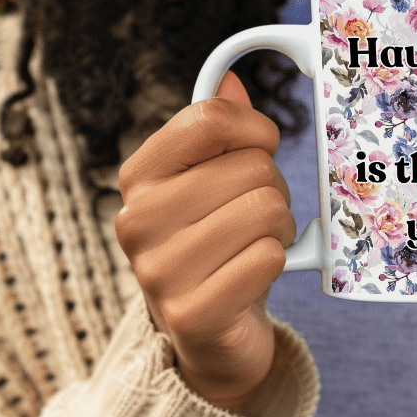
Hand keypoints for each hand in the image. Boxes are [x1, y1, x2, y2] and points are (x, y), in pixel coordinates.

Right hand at [114, 71, 295, 412]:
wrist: (212, 335)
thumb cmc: (219, 248)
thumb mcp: (213, 185)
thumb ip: (217, 133)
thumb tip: (230, 81)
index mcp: (139, 177)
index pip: (209, 118)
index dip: (255, 130)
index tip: (262, 150)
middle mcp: (136, 219)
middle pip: (251, 168)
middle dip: (273, 191)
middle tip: (258, 220)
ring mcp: (157, 271)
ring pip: (266, 210)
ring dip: (280, 230)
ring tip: (257, 248)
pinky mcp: (191, 314)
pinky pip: (267, 258)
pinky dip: (277, 264)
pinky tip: (255, 277)